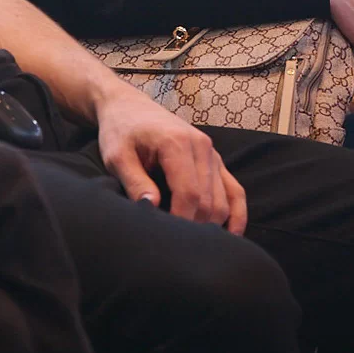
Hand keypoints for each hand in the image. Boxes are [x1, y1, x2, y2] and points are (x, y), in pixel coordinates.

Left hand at [94, 83, 248, 233]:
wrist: (128, 106)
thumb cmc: (120, 131)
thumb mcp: (117, 156)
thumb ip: (134, 182)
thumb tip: (152, 207)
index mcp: (177, 143)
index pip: (189, 193)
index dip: (182, 221)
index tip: (168, 240)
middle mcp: (201, 147)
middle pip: (208, 200)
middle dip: (195, 227)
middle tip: (175, 246)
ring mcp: (211, 152)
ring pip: (223, 199)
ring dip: (212, 224)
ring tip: (193, 244)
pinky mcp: (214, 159)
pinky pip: (235, 189)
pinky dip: (236, 213)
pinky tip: (232, 234)